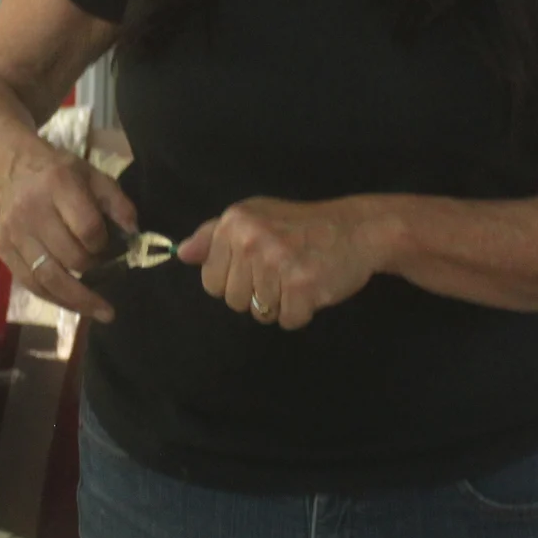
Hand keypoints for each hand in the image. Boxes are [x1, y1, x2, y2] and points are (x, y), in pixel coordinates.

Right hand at [0, 145, 137, 321]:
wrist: (14, 172)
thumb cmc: (61, 175)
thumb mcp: (95, 177)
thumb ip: (118, 204)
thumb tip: (134, 236)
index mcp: (59, 185)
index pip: (88, 229)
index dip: (104, 245)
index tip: (111, 248)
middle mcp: (32, 210)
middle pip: (70, 258)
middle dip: (93, 271)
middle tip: (106, 272)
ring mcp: (14, 233)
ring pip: (48, 279)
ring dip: (78, 300)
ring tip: (101, 312)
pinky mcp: (3, 250)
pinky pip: (31, 284)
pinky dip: (55, 299)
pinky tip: (74, 305)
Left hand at [179, 198, 385, 330]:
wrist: (356, 229)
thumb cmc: (301, 225)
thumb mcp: (253, 216)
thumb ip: (213, 236)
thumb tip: (181, 254)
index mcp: (234, 223)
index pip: (210, 281)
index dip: (235, 281)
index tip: (257, 266)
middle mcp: (251, 240)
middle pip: (233, 301)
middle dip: (256, 294)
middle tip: (282, 271)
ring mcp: (277, 263)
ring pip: (259, 313)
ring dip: (280, 303)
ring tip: (298, 276)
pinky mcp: (302, 285)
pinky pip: (288, 320)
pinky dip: (302, 312)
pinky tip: (312, 287)